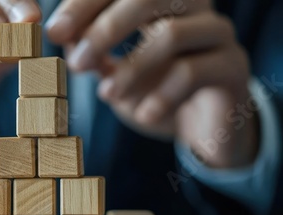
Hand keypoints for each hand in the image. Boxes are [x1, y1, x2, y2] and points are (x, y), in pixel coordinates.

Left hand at [46, 0, 258, 167]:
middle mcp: (192, 8)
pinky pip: (193, 72)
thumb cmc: (153, 93)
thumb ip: (92, 53)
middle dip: (105, 30)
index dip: (85, 4)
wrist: (202, 128)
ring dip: (131, 68)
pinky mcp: (233, 67)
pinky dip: (160, 96)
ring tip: (106, 94)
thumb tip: (61, 35)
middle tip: (77, 63)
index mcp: (161, 3)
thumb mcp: (114, 73)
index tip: (55, 32)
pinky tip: (144, 114)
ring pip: (171, 34)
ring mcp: (217, 34)